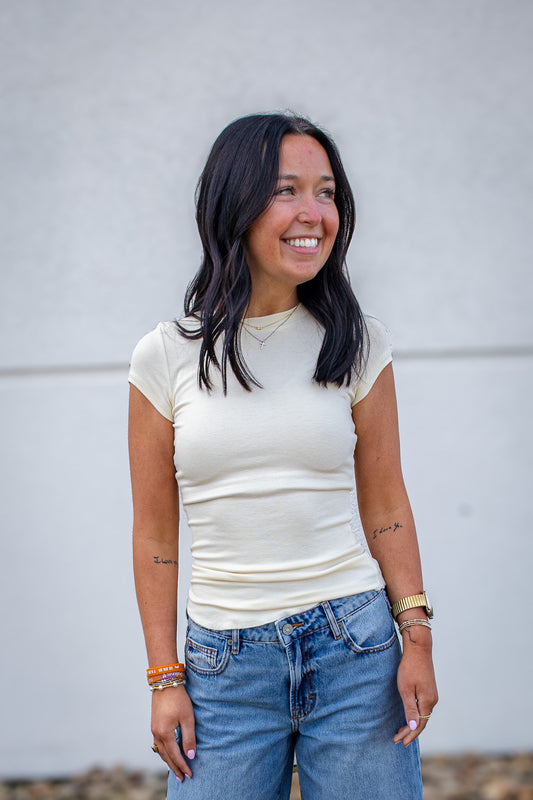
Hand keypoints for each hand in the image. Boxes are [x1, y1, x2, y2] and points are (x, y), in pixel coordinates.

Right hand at [151, 685, 195, 780]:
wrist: (165, 682)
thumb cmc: (178, 699)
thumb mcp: (187, 718)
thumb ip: (189, 738)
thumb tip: (190, 755)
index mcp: (165, 733)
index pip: (175, 755)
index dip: (182, 766)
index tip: (189, 774)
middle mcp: (156, 734)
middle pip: (166, 756)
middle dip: (174, 768)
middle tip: (182, 779)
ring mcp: (154, 729)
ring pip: (160, 751)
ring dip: (168, 761)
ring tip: (175, 770)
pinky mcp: (154, 724)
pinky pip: (158, 744)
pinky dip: (164, 752)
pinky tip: (169, 753)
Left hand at [394, 631, 437, 746]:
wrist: (419, 649)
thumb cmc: (409, 668)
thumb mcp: (406, 689)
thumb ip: (410, 709)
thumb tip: (413, 728)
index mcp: (427, 702)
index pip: (419, 725)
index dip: (410, 735)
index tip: (400, 742)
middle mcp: (432, 700)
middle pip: (422, 722)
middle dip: (409, 732)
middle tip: (397, 740)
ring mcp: (432, 695)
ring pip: (423, 715)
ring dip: (412, 724)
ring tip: (400, 732)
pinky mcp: (429, 690)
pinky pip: (423, 708)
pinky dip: (415, 715)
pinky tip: (409, 716)